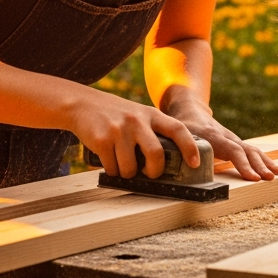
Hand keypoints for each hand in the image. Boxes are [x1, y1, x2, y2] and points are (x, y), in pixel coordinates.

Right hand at [70, 88, 198, 179]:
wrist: (83, 104)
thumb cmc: (116, 115)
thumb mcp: (138, 115)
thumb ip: (153, 131)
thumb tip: (170, 163)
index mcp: (151, 114)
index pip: (178, 129)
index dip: (189, 147)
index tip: (195, 163)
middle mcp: (137, 121)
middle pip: (156, 154)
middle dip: (154, 171)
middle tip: (149, 173)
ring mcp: (119, 130)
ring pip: (130, 168)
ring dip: (127, 173)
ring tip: (123, 164)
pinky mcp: (102, 140)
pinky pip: (113, 168)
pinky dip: (112, 171)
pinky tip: (109, 160)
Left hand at [160, 87, 277, 181]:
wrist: (189, 110)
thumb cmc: (181, 127)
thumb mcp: (178, 136)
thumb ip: (182, 150)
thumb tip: (187, 169)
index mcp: (213, 136)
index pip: (233, 150)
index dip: (243, 164)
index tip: (253, 177)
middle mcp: (226, 136)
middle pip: (246, 150)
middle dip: (259, 165)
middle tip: (269, 178)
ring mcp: (232, 139)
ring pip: (252, 150)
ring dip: (265, 162)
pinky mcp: (235, 143)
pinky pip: (251, 151)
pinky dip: (264, 160)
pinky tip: (274, 169)